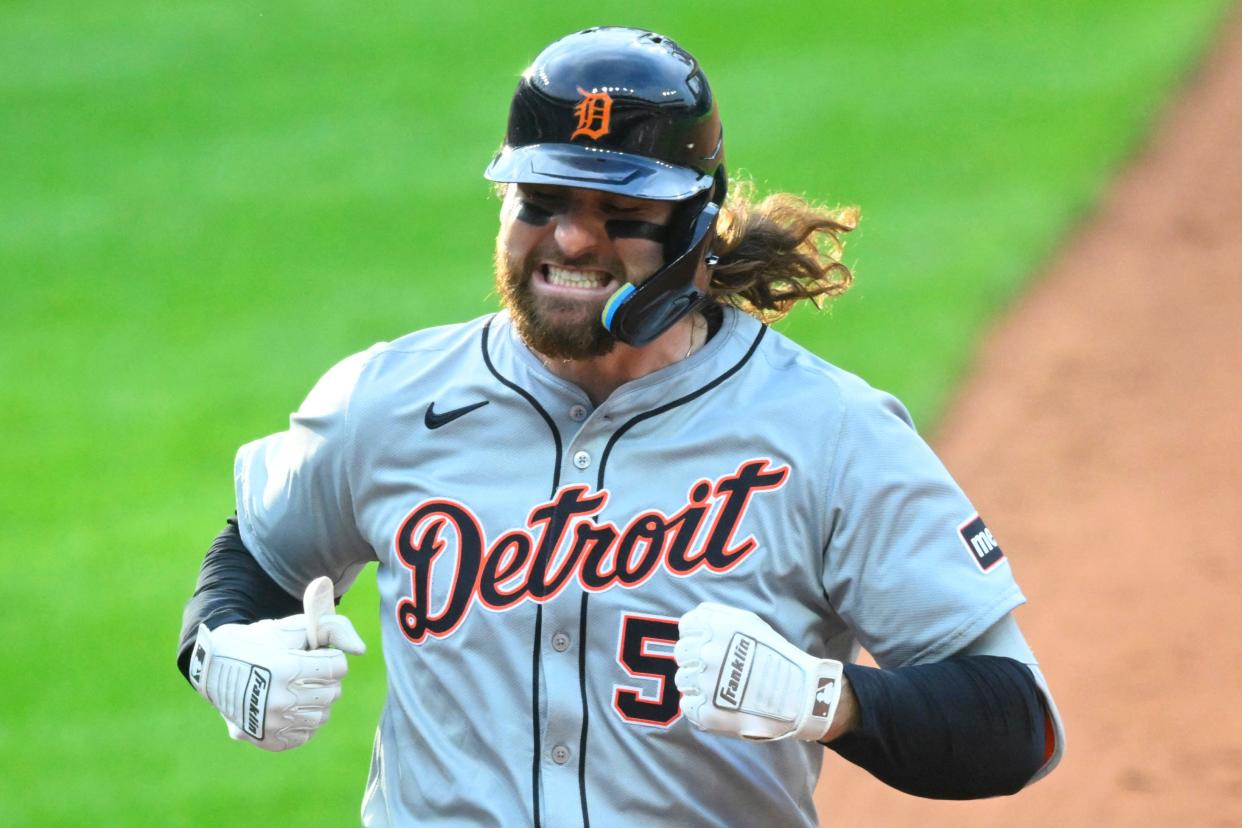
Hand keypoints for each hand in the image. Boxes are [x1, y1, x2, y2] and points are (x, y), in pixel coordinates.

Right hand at [188, 576, 365, 751]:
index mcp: (285, 668)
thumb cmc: (259, 642)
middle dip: (326, 679)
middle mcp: (278, 700)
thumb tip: (360, 650)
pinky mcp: (265, 739)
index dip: (330, 658)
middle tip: (306, 672)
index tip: (315, 656)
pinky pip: (305, 735)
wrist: (214, 667)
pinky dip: (303, 721)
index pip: (338, 667)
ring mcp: (270, 723)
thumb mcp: (293, 627)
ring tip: (298, 689)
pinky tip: (290, 707)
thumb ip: (332, 628)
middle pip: (333, 693)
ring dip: (317, 701)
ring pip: (322, 716)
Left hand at [674, 601, 842, 741]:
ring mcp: (705, 685)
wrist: (798, 697)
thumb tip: (694, 615)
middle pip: (682, 653)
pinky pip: (688, 705)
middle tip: (718, 669)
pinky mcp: (706, 713)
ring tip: (722, 688)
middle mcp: (707, 654)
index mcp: (717, 629)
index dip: (696, 636)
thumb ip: (718, 613)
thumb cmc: (775, 655)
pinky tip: (721, 704)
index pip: (686, 626)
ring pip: (683, 680)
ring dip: (697, 682)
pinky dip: (700, 706)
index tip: (709, 645)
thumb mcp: (750, 622)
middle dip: (696, 659)